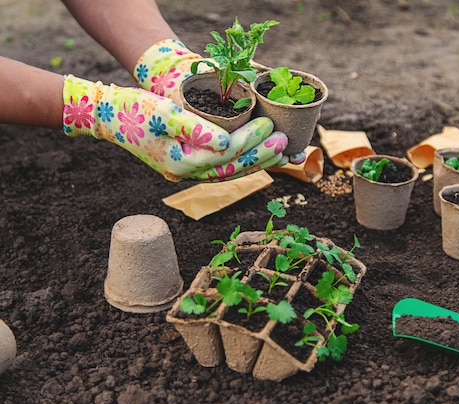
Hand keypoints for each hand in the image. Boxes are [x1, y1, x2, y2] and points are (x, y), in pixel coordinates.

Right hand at [133, 39, 305, 164]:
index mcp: (180, 163)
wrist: (109, 118)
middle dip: (261, 155)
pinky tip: (258, 156)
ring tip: (280, 152)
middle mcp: (185, 174)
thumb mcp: (161, 112)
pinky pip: (221, 169)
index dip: (250, 140)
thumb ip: (193, 127)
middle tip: (285, 142)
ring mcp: (186, 173)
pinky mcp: (188, 166)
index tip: (269, 125)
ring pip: (229, 172)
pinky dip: (241, 163)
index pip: (224, 154)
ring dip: (256, 163)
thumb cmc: (133, 110)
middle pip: (232, 168)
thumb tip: (226, 142)